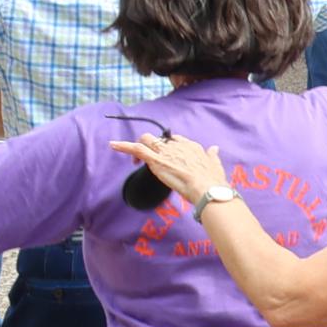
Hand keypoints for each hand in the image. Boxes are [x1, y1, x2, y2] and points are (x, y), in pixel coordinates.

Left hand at [107, 127, 235, 207]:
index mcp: (190, 146)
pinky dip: (123, 146)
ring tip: (133, 160)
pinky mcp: (155, 160)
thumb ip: (212, 155)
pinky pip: (136, 149)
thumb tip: (214, 148)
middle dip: (152, 146)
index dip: (168, 147)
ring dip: (137, 147)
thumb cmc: (212, 181)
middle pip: (159, 138)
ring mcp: (165, 152)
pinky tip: (112, 145)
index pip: (175, 140)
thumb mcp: (214, 165)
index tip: (166, 157)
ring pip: (146, 141)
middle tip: (150, 161)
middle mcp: (176, 145)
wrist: (207, 188)